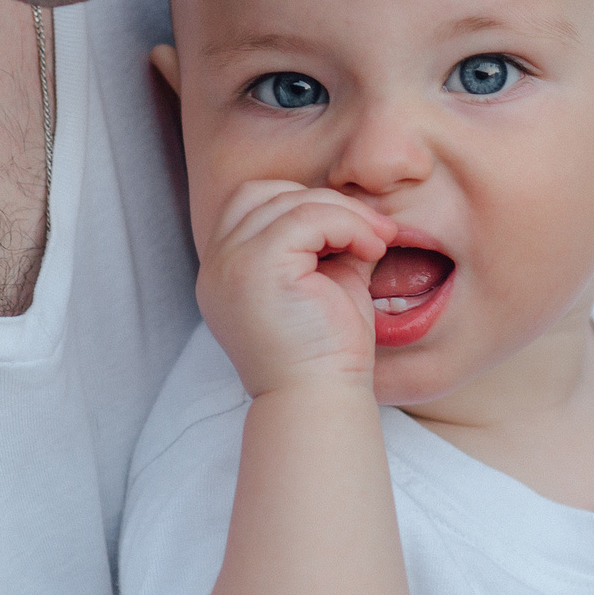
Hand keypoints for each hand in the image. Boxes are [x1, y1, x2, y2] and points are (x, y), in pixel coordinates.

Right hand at [198, 179, 396, 395]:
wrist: (320, 402)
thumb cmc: (327, 354)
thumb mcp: (326, 284)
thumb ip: (329, 243)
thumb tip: (358, 211)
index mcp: (225, 272)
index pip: (252, 203)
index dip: (303, 205)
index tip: (355, 233)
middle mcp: (216, 265)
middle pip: (265, 192)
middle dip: (325, 202)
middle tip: (374, 232)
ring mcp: (230, 264)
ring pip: (290, 201)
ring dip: (345, 214)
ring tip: (377, 244)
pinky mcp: (256, 268)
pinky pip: (307, 217)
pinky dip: (347, 225)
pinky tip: (371, 253)